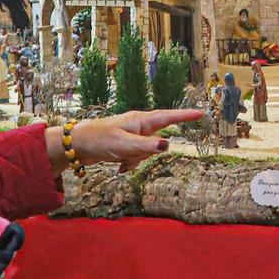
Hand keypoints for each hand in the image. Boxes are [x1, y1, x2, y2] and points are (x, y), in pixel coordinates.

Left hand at [65, 108, 200, 170]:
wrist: (77, 145)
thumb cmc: (99, 139)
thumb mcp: (124, 144)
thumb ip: (146, 146)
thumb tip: (168, 146)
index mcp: (140, 121)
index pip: (168, 117)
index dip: (185, 116)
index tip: (201, 113)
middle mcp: (139, 127)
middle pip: (157, 141)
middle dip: (147, 152)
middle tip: (129, 153)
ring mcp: (133, 137)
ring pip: (147, 152)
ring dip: (137, 159)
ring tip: (120, 158)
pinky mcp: (126, 147)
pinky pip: (137, 158)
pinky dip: (130, 163)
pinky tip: (119, 166)